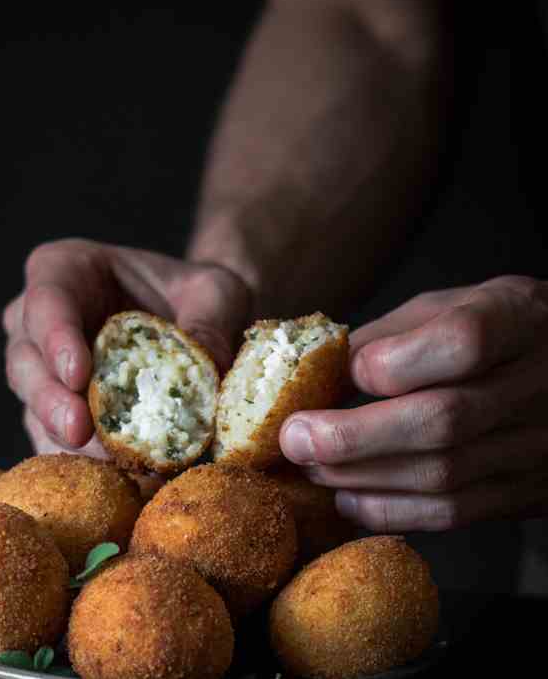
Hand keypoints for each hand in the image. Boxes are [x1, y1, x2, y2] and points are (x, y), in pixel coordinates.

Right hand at [2, 239, 250, 456]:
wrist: (193, 320)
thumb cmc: (196, 294)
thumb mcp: (216, 291)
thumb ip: (211, 321)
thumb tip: (206, 374)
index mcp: (65, 270)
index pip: (48, 299)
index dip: (56, 338)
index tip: (80, 375)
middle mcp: (40, 318)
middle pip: (27, 359)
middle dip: (51, 399)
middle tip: (80, 431)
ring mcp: (41, 366)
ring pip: (32, 403)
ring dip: (61, 436)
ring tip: (102, 461)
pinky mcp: (53, 407)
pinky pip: (49, 434)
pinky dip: (75, 457)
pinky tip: (104, 476)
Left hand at [280, 275, 547, 531]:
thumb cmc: (496, 328)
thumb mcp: (450, 305)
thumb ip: (392, 335)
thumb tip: (321, 372)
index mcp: (516, 320)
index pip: (459, 343)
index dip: (390, 364)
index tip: (344, 373)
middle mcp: (536, 386)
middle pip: (442, 421)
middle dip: (352, 437)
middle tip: (294, 439)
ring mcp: (537, 445)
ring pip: (442, 475)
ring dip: (362, 477)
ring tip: (311, 466)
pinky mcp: (526, 491)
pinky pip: (455, 512)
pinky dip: (391, 511)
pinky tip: (348, 499)